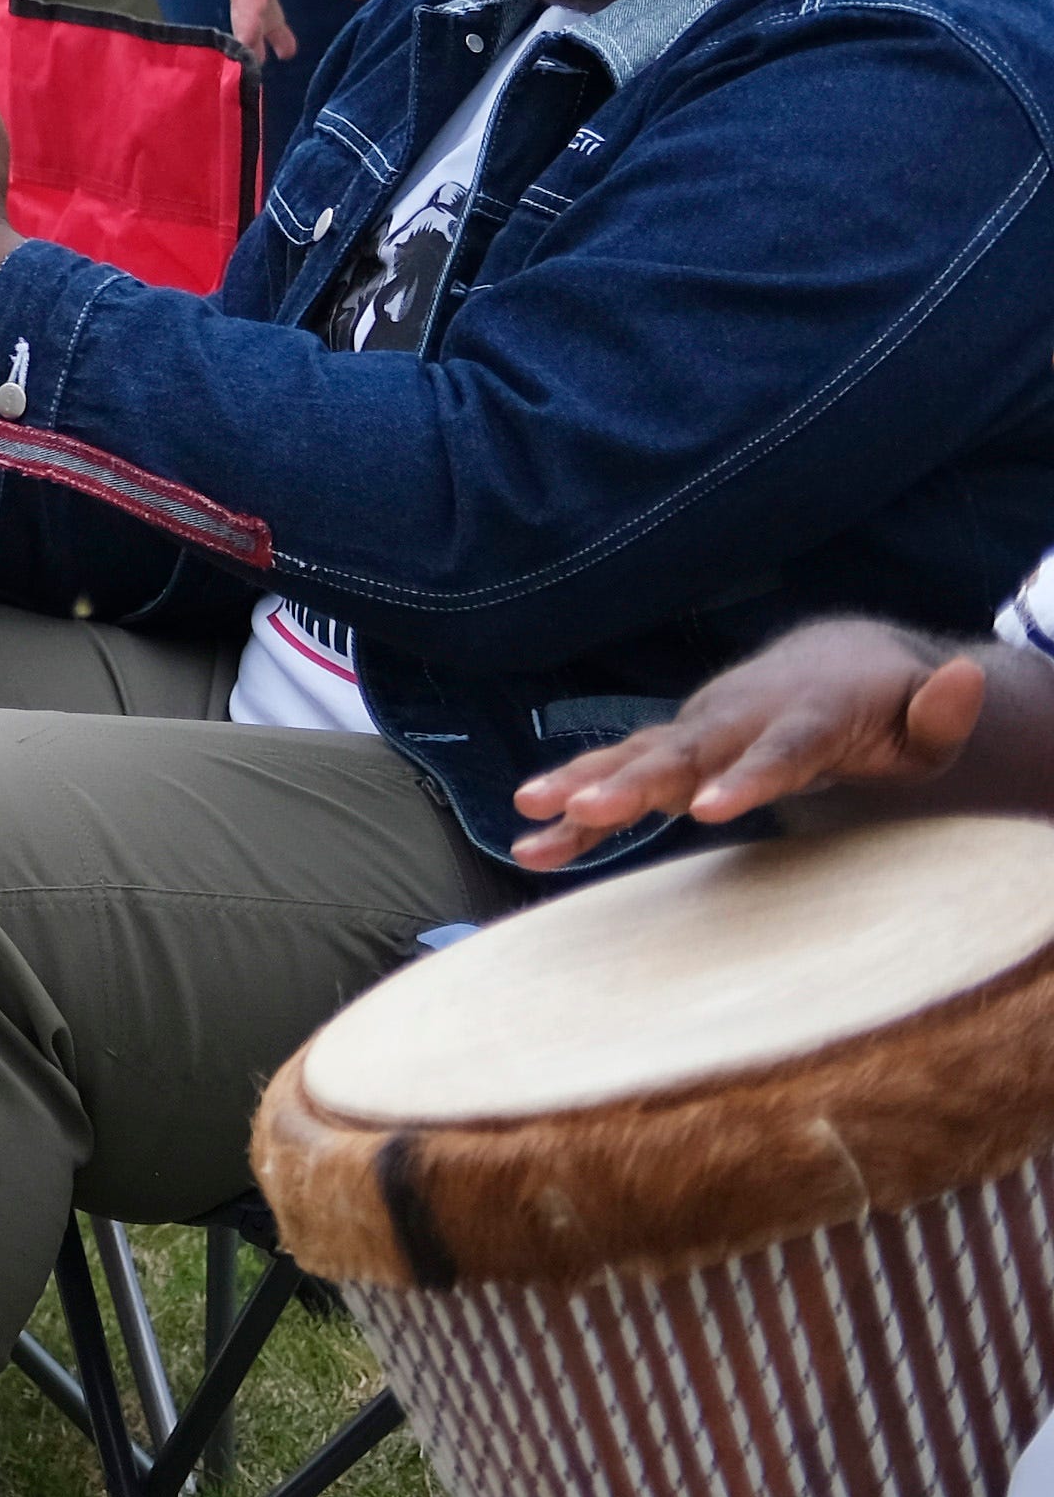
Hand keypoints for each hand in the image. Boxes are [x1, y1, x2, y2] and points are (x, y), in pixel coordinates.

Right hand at [508, 618, 985, 865]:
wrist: (832, 658)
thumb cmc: (889, 705)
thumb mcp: (929, 716)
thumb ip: (945, 710)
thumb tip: (968, 680)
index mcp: (803, 713)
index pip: (777, 748)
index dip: (744, 776)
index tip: (708, 808)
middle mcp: (737, 716)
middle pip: (681, 752)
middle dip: (630, 782)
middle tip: (584, 808)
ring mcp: (699, 729)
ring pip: (634, 757)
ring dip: (580, 785)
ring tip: (528, 815)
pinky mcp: (674, 747)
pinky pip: (618, 772)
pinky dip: (573, 799)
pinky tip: (532, 837)